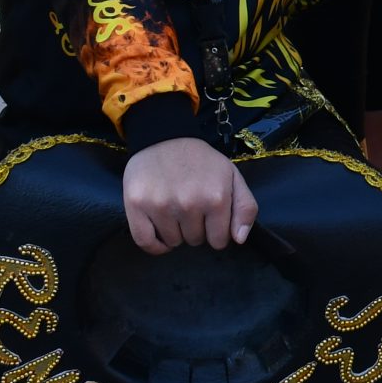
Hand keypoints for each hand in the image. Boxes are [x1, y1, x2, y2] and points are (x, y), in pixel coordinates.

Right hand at [122, 137, 257, 253]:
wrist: (165, 137)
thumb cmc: (202, 161)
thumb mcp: (233, 177)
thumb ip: (245, 208)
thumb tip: (238, 239)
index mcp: (216, 198)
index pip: (219, 241)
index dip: (216, 231)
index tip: (210, 217)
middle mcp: (188, 204)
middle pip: (195, 241)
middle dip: (195, 229)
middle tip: (190, 207)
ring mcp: (161, 206)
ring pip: (172, 242)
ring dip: (175, 233)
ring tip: (175, 210)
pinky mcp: (136, 205)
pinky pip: (145, 242)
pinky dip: (154, 245)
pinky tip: (160, 233)